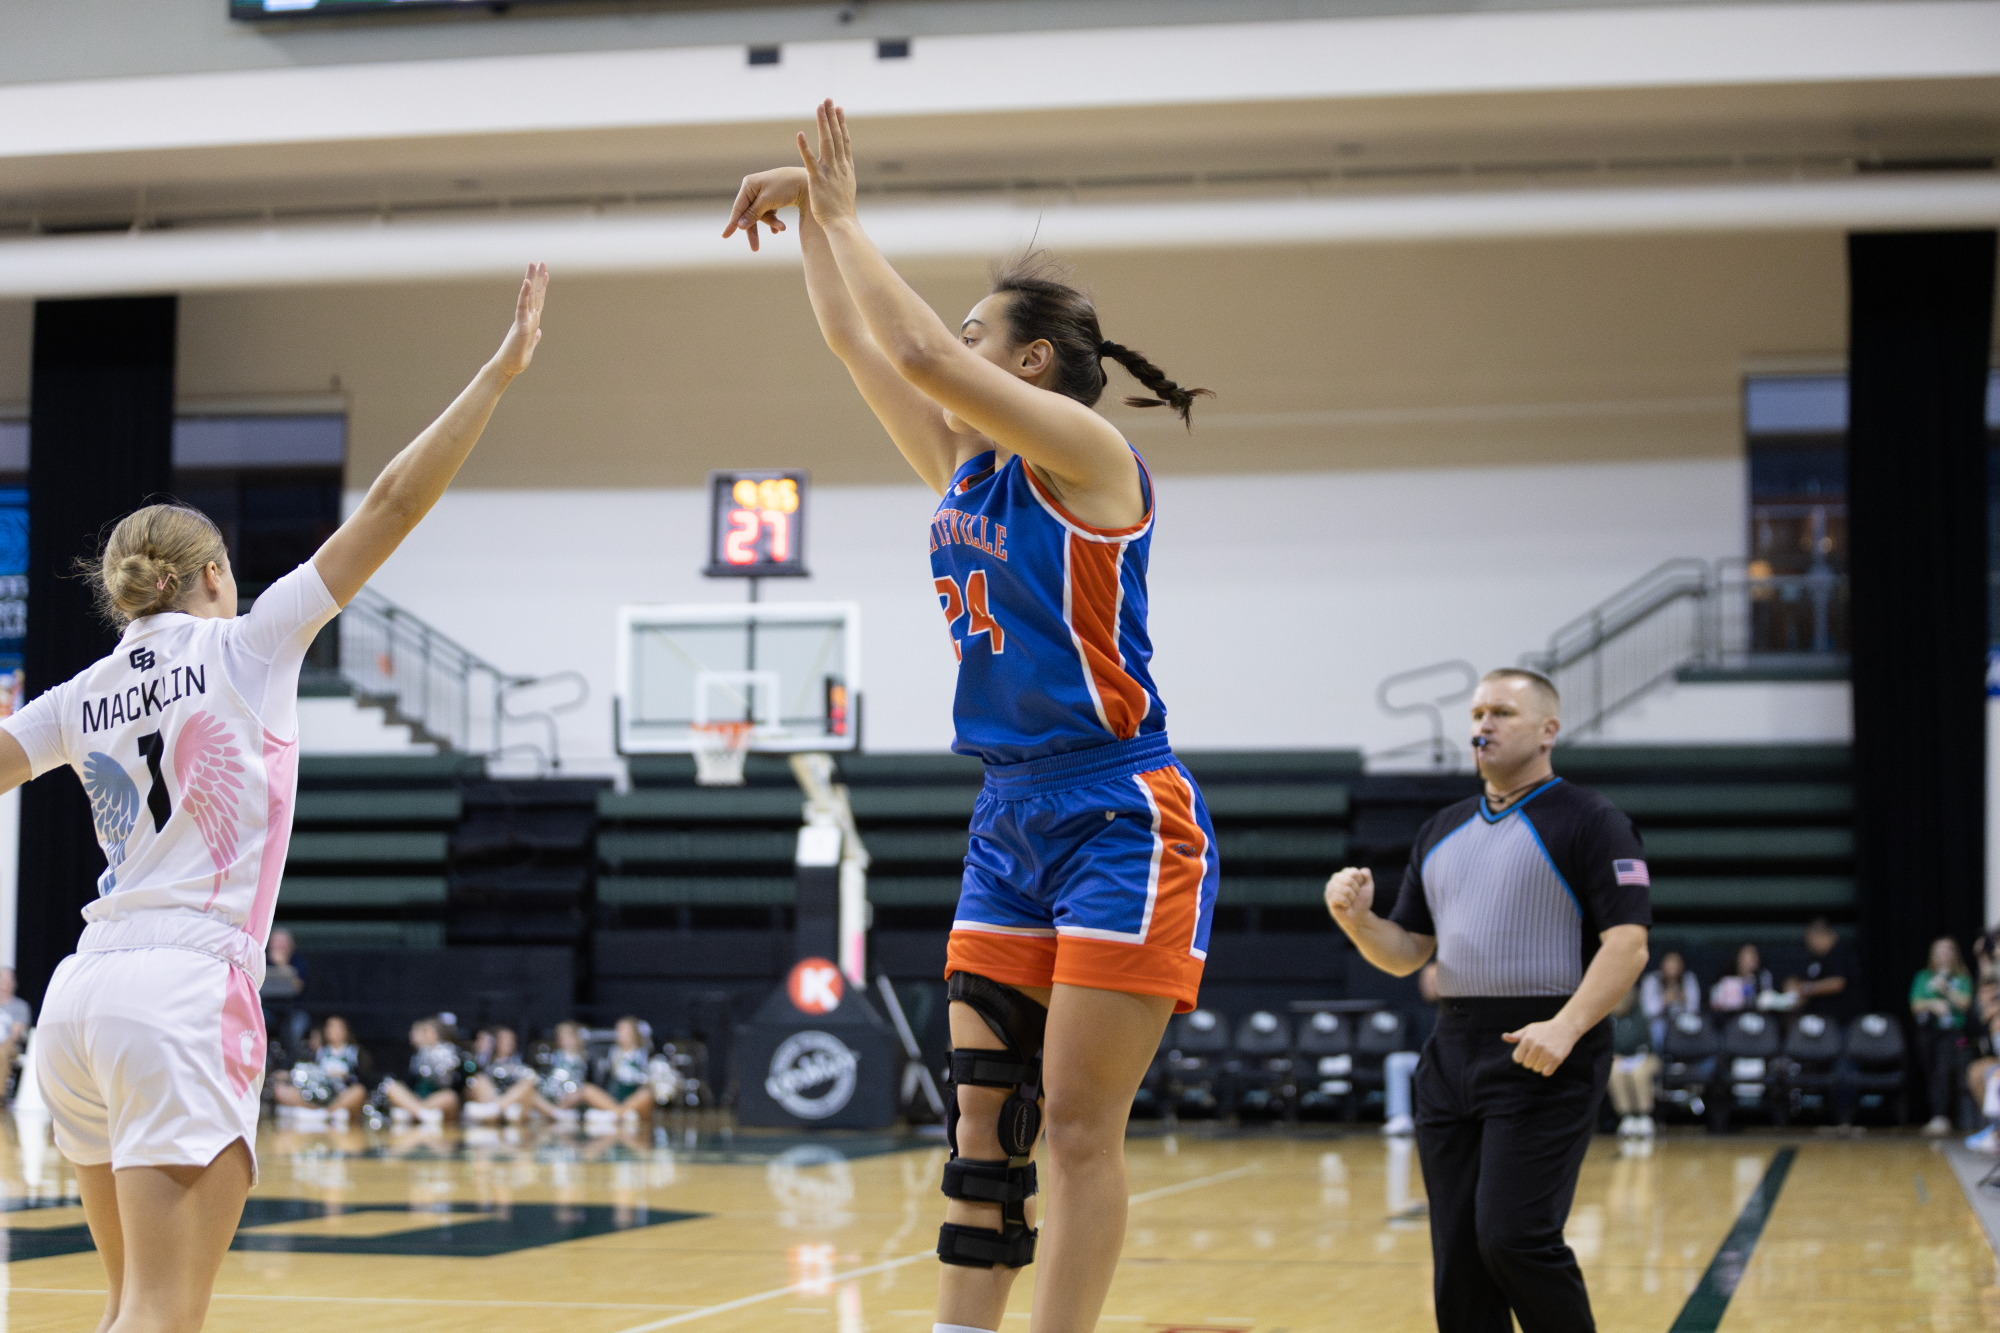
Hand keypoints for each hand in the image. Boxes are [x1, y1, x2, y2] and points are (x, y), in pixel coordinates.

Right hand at [490, 263, 548, 378]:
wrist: (507, 368)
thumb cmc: (517, 358)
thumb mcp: (530, 345)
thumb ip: (534, 337)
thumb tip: (539, 332)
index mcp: (531, 320)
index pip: (538, 300)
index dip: (542, 286)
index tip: (545, 273)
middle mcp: (527, 317)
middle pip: (534, 293)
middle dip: (537, 277)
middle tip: (539, 261)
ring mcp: (523, 319)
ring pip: (528, 295)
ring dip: (531, 279)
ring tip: (533, 264)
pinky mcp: (520, 325)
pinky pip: (522, 307)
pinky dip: (525, 294)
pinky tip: (527, 282)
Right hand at [722, 167, 808, 251]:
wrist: (807, 182)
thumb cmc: (786, 188)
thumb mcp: (767, 201)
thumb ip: (753, 213)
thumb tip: (740, 225)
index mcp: (749, 185)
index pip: (738, 208)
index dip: (732, 223)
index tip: (725, 236)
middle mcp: (754, 188)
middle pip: (749, 214)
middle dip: (754, 230)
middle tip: (755, 249)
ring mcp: (763, 193)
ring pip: (761, 215)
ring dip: (771, 223)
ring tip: (782, 228)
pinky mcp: (773, 198)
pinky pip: (769, 213)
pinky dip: (774, 221)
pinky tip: (780, 228)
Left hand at [795, 98, 858, 228]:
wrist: (843, 225)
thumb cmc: (842, 213)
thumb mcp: (845, 192)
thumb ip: (842, 179)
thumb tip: (841, 174)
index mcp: (847, 169)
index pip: (845, 141)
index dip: (842, 124)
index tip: (839, 109)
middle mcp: (840, 167)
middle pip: (837, 137)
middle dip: (832, 117)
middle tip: (828, 99)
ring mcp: (830, 173)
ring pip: (827, 143)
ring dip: (823, 124)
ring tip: (819, 107)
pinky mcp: (817, 180)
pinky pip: (810, 161)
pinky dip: (805, 147)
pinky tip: (800, 134)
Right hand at [1324, 867, 1374, 930]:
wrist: (1358, 916)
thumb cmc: (1361, 901)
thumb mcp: (1368, 887)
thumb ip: (1367, 876)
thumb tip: (1362, 871)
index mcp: (1345, 873)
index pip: (1354, 872)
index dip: (1360, 882)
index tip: (1360, 888)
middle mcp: (1336, 878)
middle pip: (1349, 880)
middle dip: (1356, 890)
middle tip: (1355, 896)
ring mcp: (1330, 887)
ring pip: (1344, 889)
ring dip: (1352, 897)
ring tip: (1350, 901)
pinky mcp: (1328, 897)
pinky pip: (1338, 897)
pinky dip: (1346, 902)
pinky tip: (1346, 904)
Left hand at [1503, 1018, 1579, 1075]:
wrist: (1565, 1028)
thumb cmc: (1544, 1029)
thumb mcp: (1529, 1029)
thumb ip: (1516, 1036)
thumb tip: (1504, 1037)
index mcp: (1527, 1039)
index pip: (1517, 1058)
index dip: (1522, 1057)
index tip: (1527, 1052)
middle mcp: (1536, 1046)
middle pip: (1527, 1065)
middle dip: (1531, 1061)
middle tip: (1538, 1054)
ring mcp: (1547, 1053)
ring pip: (1536, 1069)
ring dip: (1539, 1065)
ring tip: (1544, 1056)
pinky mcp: (1556, 1059)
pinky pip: (1546, 1073)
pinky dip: (1547, 1070)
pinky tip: (1549, 1062)